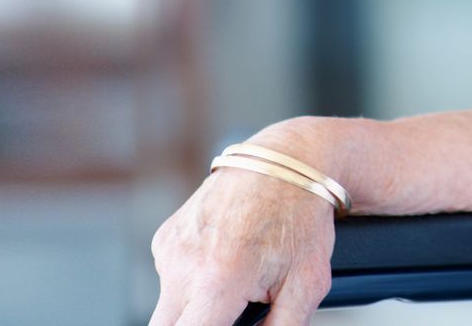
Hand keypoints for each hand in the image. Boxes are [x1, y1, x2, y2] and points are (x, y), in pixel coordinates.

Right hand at [149, 161, 334, 325]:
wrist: (288, 160)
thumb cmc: (301, 218)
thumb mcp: (307, 282)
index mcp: (218, 281)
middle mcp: (183, 266)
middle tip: (230, 313)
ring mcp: (169, 250)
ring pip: (168, 306)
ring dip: (194, 306)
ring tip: (237, 278)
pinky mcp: (164, 238)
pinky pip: (170, 276)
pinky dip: (192, 279)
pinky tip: (225, 258)